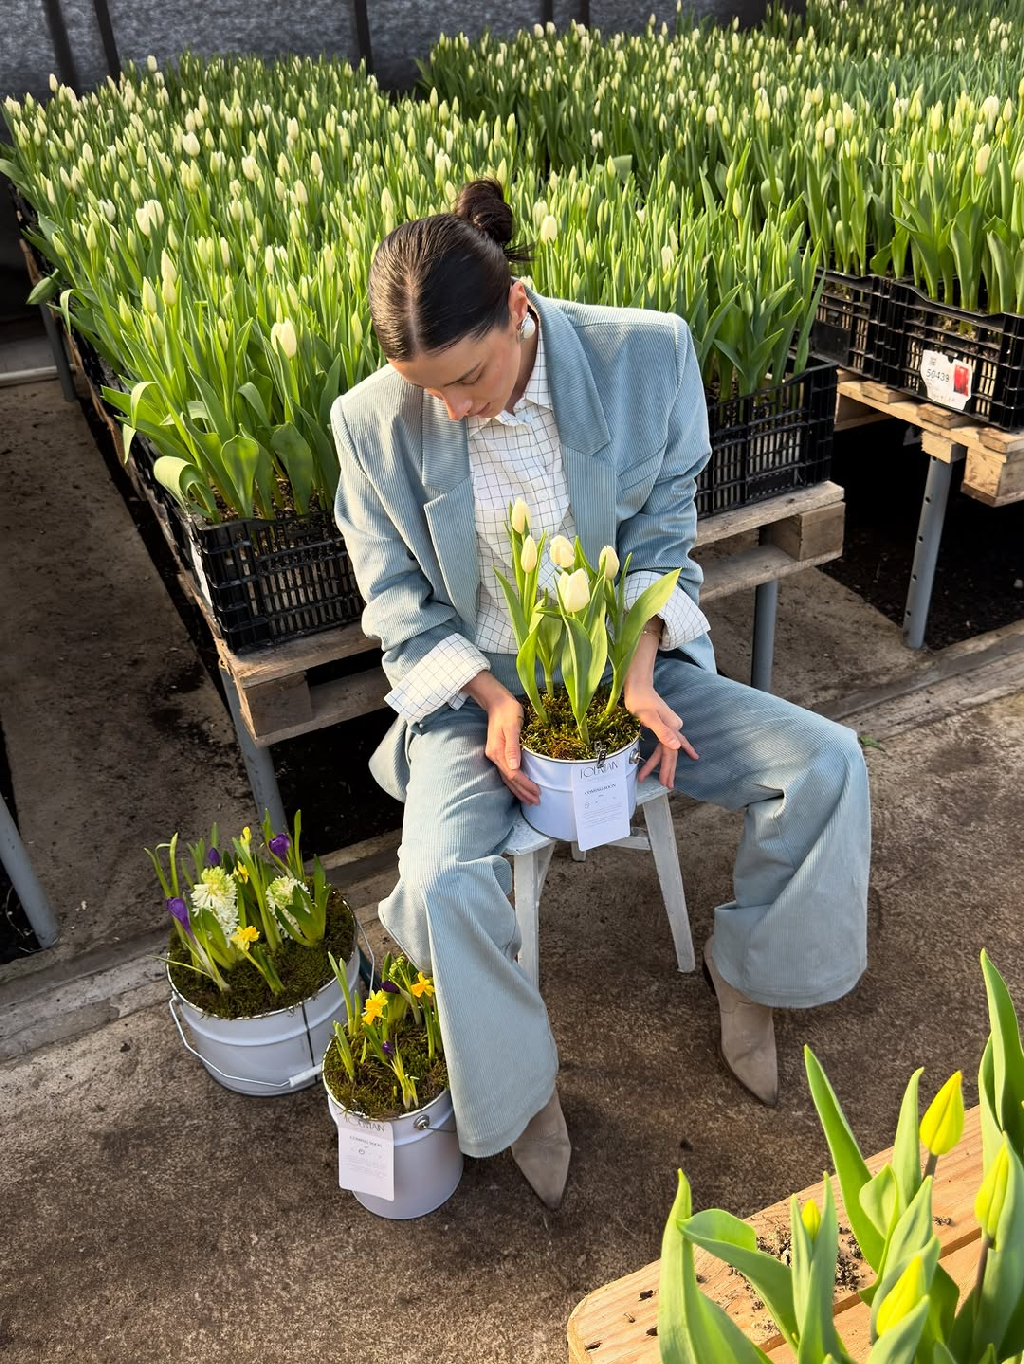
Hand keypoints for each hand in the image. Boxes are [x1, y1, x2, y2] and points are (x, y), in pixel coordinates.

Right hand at [467, 673, 540, 804]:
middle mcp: (494, 756)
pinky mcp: (497, 752)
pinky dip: (513, 781)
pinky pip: (505, 772)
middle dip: (523, 792)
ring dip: (518, 789)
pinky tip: (519, 785)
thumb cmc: (508, 711)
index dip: (526, 785)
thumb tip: (515, 767)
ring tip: (528, 799)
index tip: (538, 792)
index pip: (513, 774)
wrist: (496, 701)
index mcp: (498, 752)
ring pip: (507, 778)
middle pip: (510, 780)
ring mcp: (495, 754)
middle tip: (536, 801)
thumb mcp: (512, 726)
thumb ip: (513, 747)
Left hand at [623, 682, 698, 788]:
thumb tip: (676, 747)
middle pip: (671, 753)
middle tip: (666, 785)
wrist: (638, 684)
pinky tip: (676, 756)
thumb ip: (661, 731)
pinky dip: (666, 752)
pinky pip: (666, 743)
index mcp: (672, 727)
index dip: (667, 769)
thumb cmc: (640, 699)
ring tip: (659, 778)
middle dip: (668, 770)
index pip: (670, 753)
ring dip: (661, 763)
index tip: (664, 782)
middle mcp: (673, 727)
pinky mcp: (663, 724)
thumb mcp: (648, 716)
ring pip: (666, 749)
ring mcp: (669, 726)